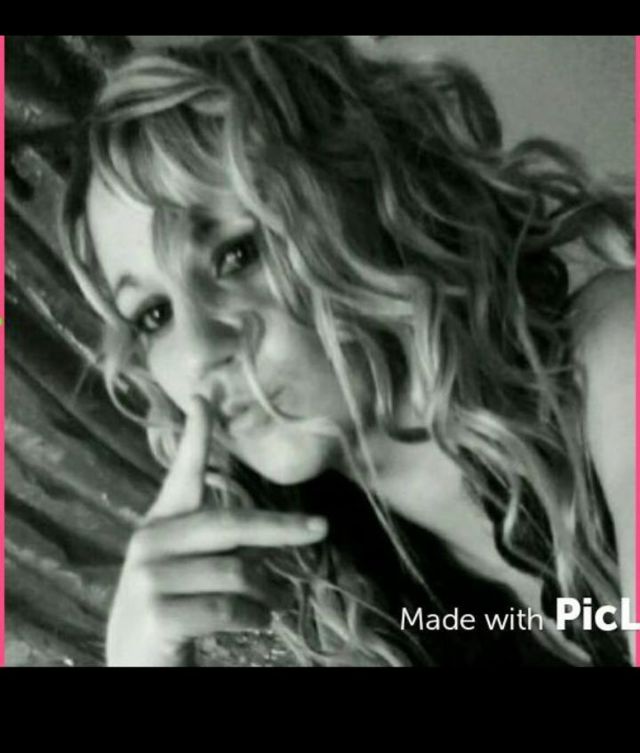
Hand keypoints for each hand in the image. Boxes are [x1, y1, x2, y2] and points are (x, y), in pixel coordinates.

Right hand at [105, 394, 327, 666]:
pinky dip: (254, 617)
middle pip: (231, 524)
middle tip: (321, 528)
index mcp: (162, 525)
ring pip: (237, 572)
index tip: (205, 396)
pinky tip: (256, 621)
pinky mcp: (158, 613)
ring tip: (268, 606)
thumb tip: (268, 530)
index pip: (181, 473)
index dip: (196, 435)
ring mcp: (149, 577)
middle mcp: (149, 542)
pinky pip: (229, 608)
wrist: (134, 661)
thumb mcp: (188, 565)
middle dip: (282, 527)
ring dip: (265, 593)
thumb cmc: (172, 607)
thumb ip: (215, 540)